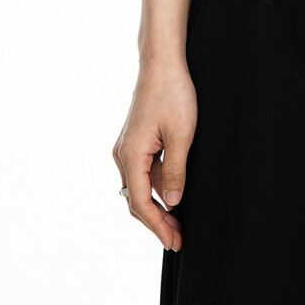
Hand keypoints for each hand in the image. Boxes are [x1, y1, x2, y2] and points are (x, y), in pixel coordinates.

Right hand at [112, 60, 196, 250]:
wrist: (162, 63)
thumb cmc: (173, 93)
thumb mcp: (181, 135)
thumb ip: (175, 172)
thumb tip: (172, 202)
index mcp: (131, 156)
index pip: (141, 203)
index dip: (158, 226)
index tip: (173, 241)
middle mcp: (123, 154)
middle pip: (137, 199)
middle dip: (157, 221)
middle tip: (178, 238)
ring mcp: (128, 146)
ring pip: (141, 186)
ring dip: (158, 205)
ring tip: (179, 221)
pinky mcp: (136, 139)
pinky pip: (144, 170)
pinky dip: (157, 186)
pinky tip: (174, 192)